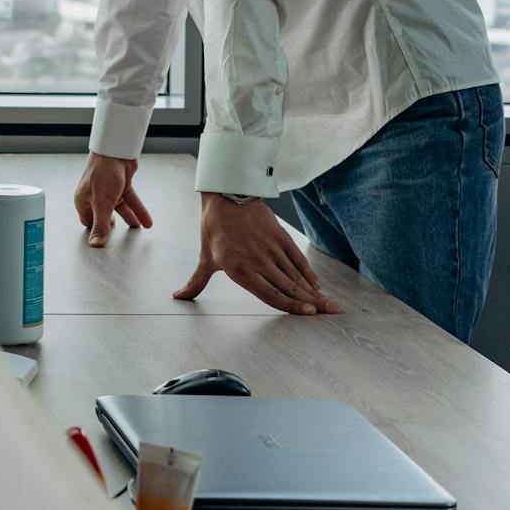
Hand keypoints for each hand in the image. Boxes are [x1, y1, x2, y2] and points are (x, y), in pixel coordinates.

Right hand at [74, 152, 153, 246]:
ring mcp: (108, 191)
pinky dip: (138, 210)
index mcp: (83, 201)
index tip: (105, 242)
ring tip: (137, 228)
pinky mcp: (121, 185)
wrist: (115, 150)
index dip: (96, 231)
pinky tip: (146, 220)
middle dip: (113, 226)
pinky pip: (130, 201)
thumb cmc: (102, 173)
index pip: (89, 222)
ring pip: (119, 209)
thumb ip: (100, 226)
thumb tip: (95, 244)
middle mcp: (94, 196)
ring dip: (129, 218)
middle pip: (104, 216)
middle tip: (119, 238)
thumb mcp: (101, 204)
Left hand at [175, 194, 340, 314]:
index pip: (270, 294)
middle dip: (312, 303)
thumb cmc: (214, 229)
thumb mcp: (205, 257)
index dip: (291, 306)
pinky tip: (317, 285)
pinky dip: (309, 273)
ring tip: (330, 304)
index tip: (307, 313)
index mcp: (239, 269)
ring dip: (315, 291)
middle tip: (330, 313)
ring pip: (296, 275)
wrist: (226, 196)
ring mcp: (272, 248)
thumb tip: (179, 297)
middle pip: (289, 287)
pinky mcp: (281, 236)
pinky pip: (298, 259)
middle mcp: (258, 261)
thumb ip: (197, 281)